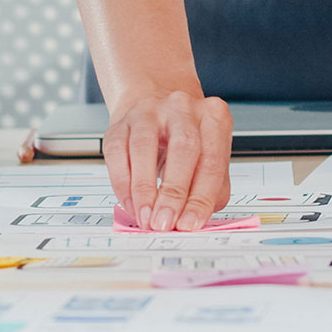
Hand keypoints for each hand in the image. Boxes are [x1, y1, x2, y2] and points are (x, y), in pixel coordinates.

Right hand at [103, 88, 232, 230]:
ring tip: (146, 218)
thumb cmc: (186, 142)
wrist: (155, 109)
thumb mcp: (207, 159)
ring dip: (144, 190)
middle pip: (183, 149)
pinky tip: (131, 204)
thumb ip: (209, 190)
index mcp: (213, 116)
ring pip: (144, 147)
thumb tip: (194, 220)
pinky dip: (123, 184)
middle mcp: (183, 107)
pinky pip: (118, 153)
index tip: (190, 224)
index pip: (212, 161)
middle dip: (173, 193)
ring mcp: (149, 110)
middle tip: (166, 222)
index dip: (201, 198)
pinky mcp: (121, 122)